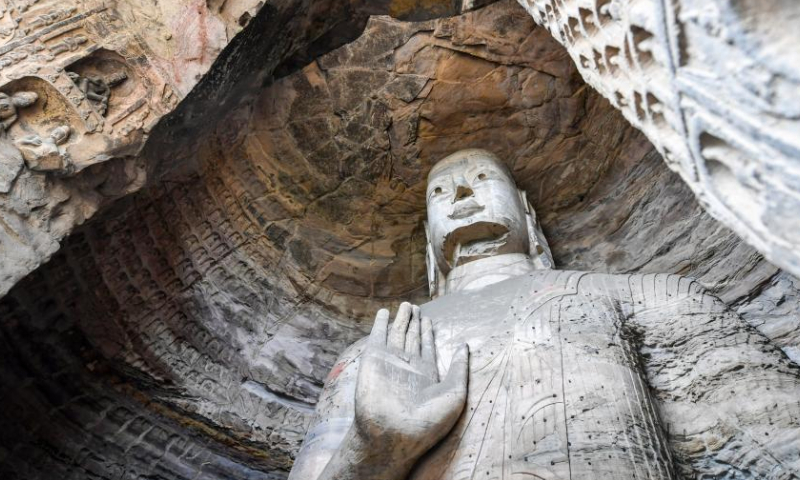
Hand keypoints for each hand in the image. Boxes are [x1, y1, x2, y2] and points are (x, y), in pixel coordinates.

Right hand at [354, 302, 468, 461]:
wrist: (393, 434)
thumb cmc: (427, 421)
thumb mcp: (454, 393)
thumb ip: (459, 368)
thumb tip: (465, 345)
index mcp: (426, 376)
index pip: (427, 348)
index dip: (428, 333)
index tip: (429, 320)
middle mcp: (408, 367)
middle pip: (412, 339)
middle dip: (415, 323)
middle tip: (417, 307)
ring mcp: (390, 363)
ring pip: (397, 334)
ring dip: (401, 319)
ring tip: (406, 305)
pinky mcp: (373, 359)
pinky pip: (377, 337)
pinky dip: (379, 324)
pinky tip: (383, 313)